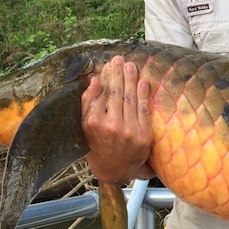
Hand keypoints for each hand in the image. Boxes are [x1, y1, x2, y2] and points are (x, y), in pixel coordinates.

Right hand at [81, 55, 155, 183]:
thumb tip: (94, 80)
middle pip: (115, 92)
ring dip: (131, 79)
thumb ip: (87, 103)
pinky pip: (144, 109)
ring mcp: (129, 131)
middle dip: (118, 73)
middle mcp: (111, 126)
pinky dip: (144, 94)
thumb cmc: (97, 145)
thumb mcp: (84, 127)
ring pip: (130, 98)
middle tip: (119, 59)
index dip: (105, 77)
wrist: (115, 170)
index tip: (108, 65)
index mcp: (93, 123)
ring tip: (130, 65)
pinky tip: (142, 82)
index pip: (101, 93)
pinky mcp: (144, 135)